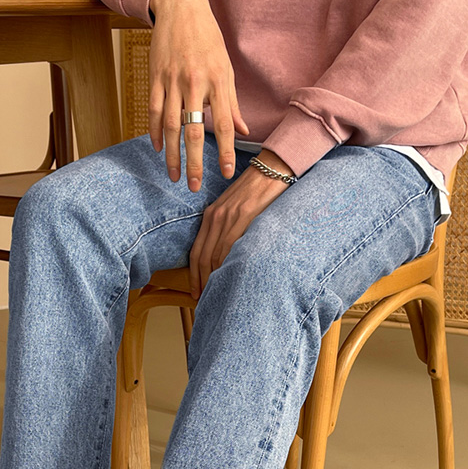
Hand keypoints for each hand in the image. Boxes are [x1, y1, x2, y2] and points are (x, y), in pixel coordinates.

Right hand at [148, 0, 248, 192]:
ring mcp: (172, 81)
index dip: (225, 150)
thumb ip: (232, 103)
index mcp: (217, 82)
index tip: (225, 172)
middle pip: (194, 131)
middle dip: (194, 163)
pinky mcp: (156, 78)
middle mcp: (195, 84)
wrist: (182, 8)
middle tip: (194, 186)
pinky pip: (155, 111)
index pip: (223, 124)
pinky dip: (156, 132)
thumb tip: (243, 132)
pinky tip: (159, 149)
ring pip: (171, 127)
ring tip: (174, 176)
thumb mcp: (226, 69)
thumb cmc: (208, 41)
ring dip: (172, 155)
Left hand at [188, 151, 294, 298]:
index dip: (194, 275)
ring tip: (215, 294)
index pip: (196, 251)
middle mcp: (215, 216)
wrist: (273, 168)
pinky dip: (227, 265)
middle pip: (201, 257)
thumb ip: (228, 228)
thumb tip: (226, 255)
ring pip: (214, 255)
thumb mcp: (235, 208)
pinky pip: (230, 246)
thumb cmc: (258, 190)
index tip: (196, 291)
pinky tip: (228, 278)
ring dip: (213, 278)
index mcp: (211, 215)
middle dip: (200, 281)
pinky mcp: (244, 216)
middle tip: (202, 300)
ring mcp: (228, 217)